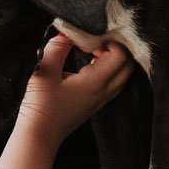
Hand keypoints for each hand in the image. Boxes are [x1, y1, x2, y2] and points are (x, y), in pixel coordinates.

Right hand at [15, 34, 133, 147]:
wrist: (40, 135)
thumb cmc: (41, 106)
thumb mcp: (44, 70)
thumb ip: (57, 47)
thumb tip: (68, 33)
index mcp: (95, 83)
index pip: (121, 56)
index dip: (112, 41)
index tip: (94, 35)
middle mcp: (104, 92)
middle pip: (128, 65)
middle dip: (117, 48)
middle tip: (96, 40)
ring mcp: (102, 100)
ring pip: (123, 75)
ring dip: (113, 59)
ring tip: (92, 51)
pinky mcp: (97, 104)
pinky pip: (115, 82)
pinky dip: (109, 69)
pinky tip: (90, 64)